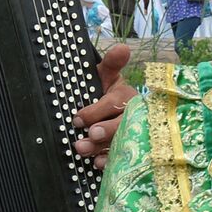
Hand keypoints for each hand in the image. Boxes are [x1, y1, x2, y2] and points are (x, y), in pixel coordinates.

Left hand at [73, 43, 134, 168]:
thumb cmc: (105, 90)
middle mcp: (132, 117)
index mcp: (126, 97)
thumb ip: (112, 63)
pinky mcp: (126, 151)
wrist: (110, 107)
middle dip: (104, 131)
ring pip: (119, 143)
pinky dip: (108, 162)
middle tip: (89, 135)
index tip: (78, 118)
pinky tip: (97, 164)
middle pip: (121, 126)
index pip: (114, 103)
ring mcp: (130, 136)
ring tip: (83, 150)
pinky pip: (120, 159)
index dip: (96, 111)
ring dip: (101, 148)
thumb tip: (122, 47)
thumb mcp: (107, 75)